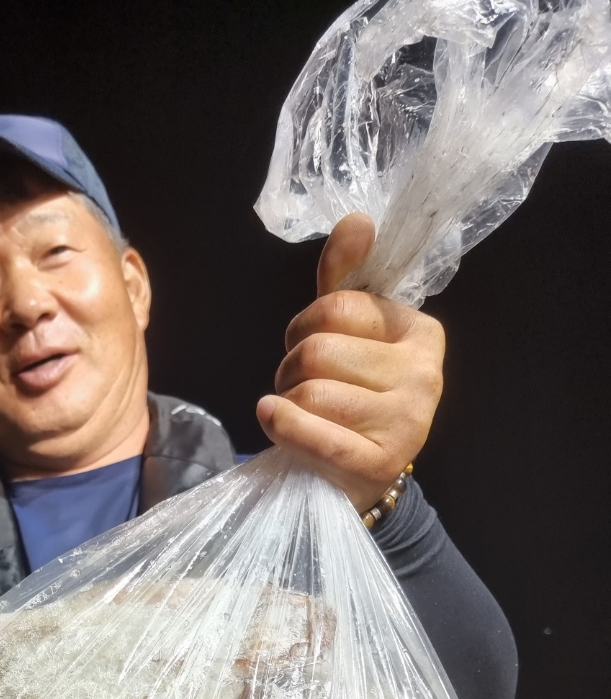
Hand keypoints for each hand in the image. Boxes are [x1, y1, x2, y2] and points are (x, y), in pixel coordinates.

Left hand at [256, 212, 444, 510]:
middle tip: (297, 387)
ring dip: (286, 402)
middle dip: (291, 368)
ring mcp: (408, 422)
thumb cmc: (351, 398)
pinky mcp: (379, 463)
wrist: (361, 477)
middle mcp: (425, 375)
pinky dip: (281, 424)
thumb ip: (345, 278)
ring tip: (299, 414)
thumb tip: (356, 221)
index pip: (337, 306)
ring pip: (310, 391)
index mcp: (421, 333)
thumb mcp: (350, 335)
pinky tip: (274, 419)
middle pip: (319, 350)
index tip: (309, 347)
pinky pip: (312, 432)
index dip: (304, 326)